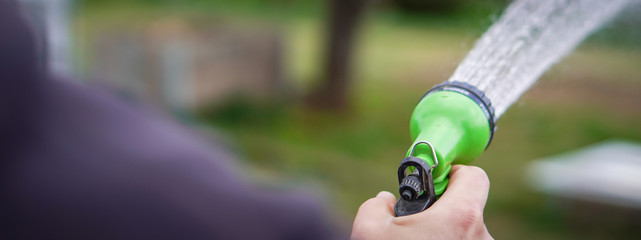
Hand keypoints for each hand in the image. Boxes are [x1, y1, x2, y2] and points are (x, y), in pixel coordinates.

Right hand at [351, 165, 492, 239]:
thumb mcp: (368, 230)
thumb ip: (377, 204)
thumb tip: (385, 203)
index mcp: (461, 218)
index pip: (475, 178)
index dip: (453, 174)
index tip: (434, 183)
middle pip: (467, 210)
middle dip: (442, 213)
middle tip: (415, 226)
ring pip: (465, 237)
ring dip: (444, 238)